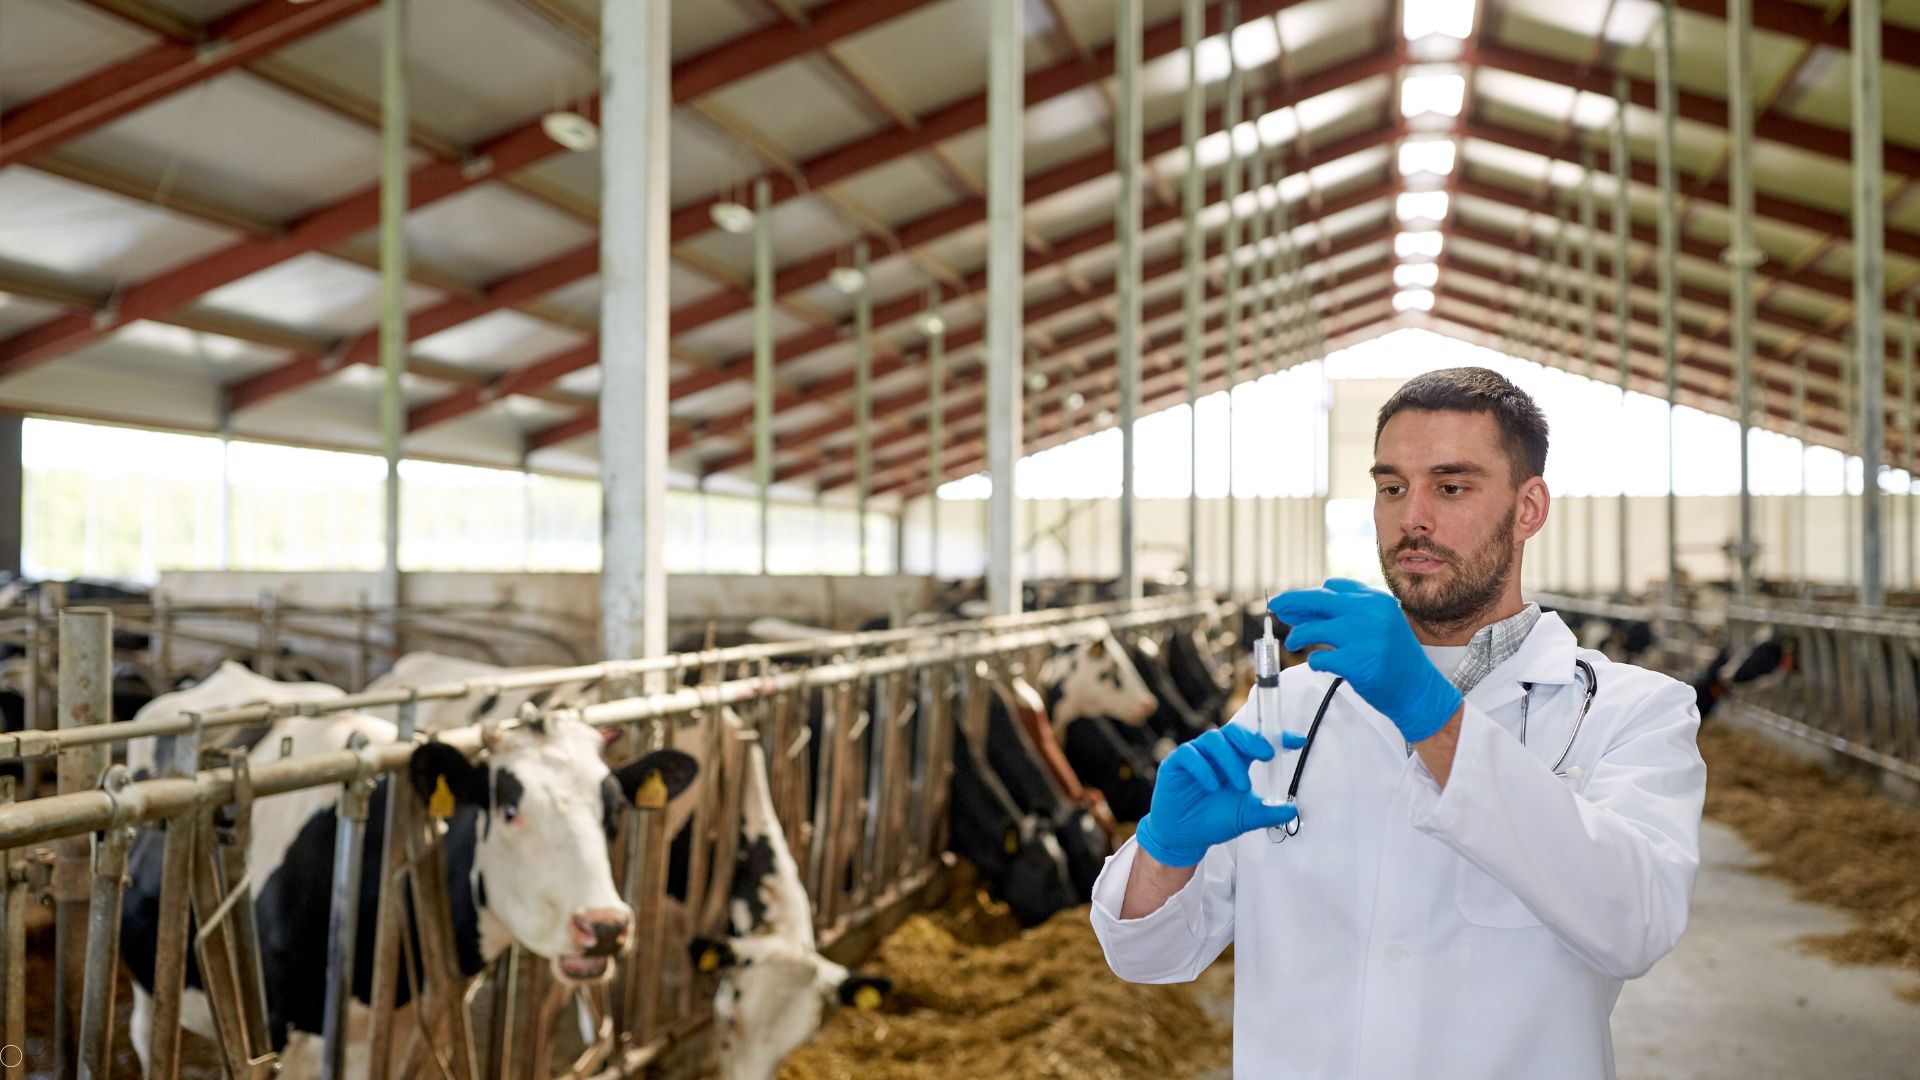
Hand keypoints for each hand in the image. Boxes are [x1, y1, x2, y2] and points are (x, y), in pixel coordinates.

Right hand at [1134, 725, 1304, 867]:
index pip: (1256, 741)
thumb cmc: (1214, 821)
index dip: (1277, 737)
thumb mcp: (1246, 817)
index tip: (1298, 741)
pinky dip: (1203, 768)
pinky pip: (1189, 754)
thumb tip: (1293, 810)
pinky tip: (1212, 786)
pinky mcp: (1175, 763)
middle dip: (1252, 740)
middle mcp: (1216, 753)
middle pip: (1234, 732)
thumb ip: (1268, 812)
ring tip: (1241, 785)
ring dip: (1230, 760)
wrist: (1185, 838)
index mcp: (1236, 760)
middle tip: (1267, 755)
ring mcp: (1196, 756)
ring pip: (1213, 739)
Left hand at [1268, 578, 1462, 744]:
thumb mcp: (1377, 624)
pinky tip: (1318, 663)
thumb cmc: (1394, 658)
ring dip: (1297, 636)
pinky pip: (1319, 659)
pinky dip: (1314, 662)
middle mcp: (1370, 613)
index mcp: (1376, 600)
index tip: (1292, 603)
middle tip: (1275, 607)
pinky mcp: (1356, 663)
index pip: (1334, 588)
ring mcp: (1363, 637)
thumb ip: (1346, 612)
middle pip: (1318, 600)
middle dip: (1292, 602)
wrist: (1418, 690)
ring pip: (1313, 630)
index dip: (1309, 595)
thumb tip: (1300, 606)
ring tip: (1293, 643)